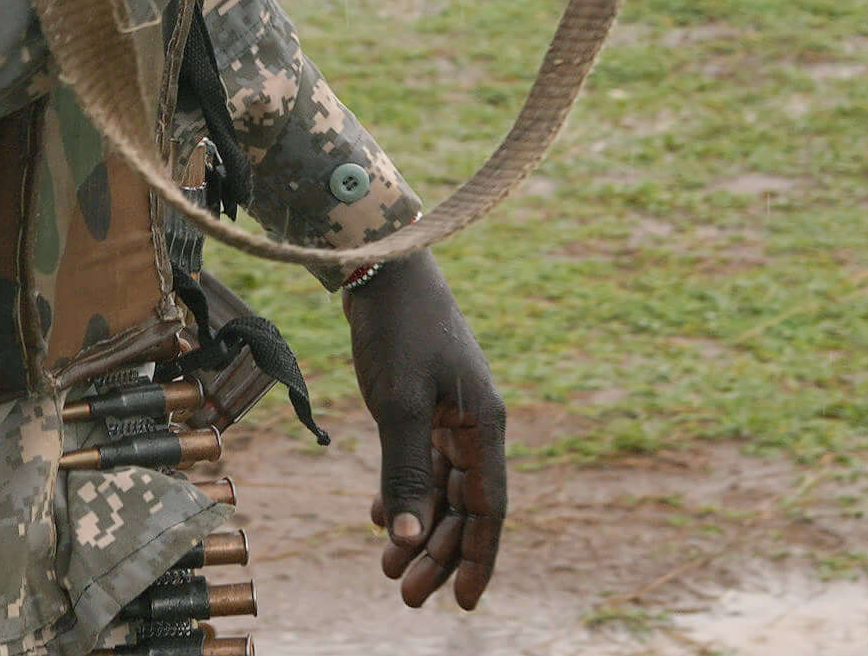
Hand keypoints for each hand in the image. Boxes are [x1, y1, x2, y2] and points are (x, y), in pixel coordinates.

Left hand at [349, 255, 508, 612]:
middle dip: (439, 553)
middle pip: (464, 506)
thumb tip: (410, 542)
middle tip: (405, 594)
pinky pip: (421, 463)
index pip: (490, 508)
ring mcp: (450, 414)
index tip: (466, 604)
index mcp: (485, 424)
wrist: (381, 264)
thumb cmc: (397, 328)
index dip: (479, 558)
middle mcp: (475, 424)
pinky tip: (377, 517)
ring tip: (388, 568)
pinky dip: (403, 493)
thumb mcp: (399, 404)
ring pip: (441, 489)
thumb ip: (406, 473)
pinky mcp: (424, 404)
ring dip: (418, 528)